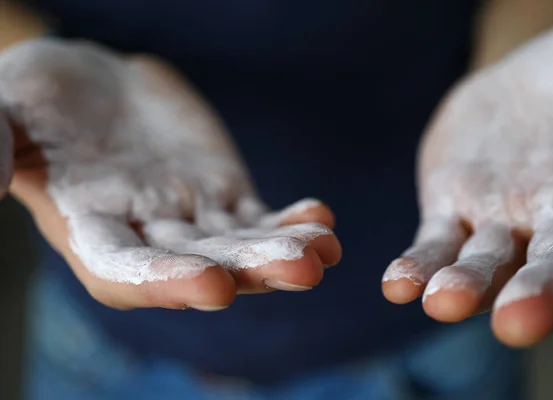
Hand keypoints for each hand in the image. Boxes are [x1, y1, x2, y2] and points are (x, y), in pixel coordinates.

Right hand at [0, 39, 340, 310]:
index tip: (214, 287)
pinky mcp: (223, 195)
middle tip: (301, 270)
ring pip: (241, 246)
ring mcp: (191, 218)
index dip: (166, 283)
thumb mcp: (4, 109)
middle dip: (249, 269)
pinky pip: (261, 218)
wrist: (90, 86)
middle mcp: (146, 237)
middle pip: (201, 265)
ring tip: (324, 250)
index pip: (125, 271)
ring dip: (283, 252)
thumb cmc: (34, 98)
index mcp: (89, 230)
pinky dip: (292, 222)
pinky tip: (322, 220)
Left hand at [382, 18, 552, 345]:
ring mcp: (500, 223)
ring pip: (485, 264)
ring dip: (465, 286)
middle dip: (534, 294)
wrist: (523, 90)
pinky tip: (398, 286)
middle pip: (549, 267)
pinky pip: (434, 246)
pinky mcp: (450, 213)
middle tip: (517, 324)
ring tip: (442, 303)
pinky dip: (417, 267)